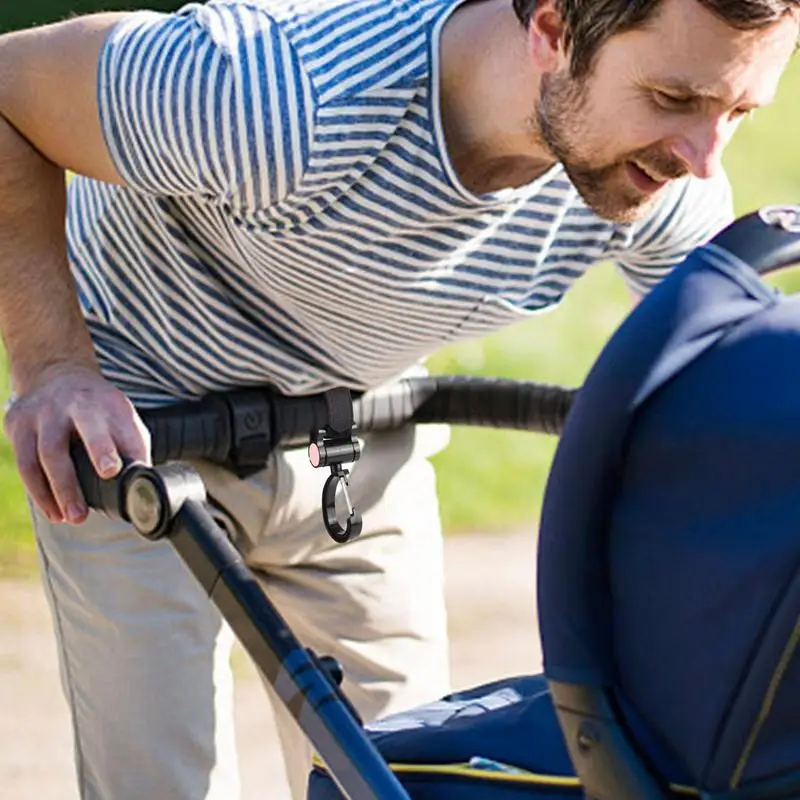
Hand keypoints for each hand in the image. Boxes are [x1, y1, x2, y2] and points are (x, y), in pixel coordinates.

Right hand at [3, 363, 149, 524]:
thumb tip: (146, 483)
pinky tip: (53, 511)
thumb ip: (134, 447)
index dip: (108, 446)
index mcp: (107, 402)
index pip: (112, 423)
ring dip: (60, 490)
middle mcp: (75, 403)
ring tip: (74, 517)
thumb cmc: (99, 411)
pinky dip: (39, 492)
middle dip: (86, 457)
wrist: (57, 376)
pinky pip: (25, 463)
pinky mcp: (19, 423)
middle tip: (95, 489)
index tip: (112, 470)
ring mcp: (44, 412)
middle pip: (79, 429)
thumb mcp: (122, 419)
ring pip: (46, 453)